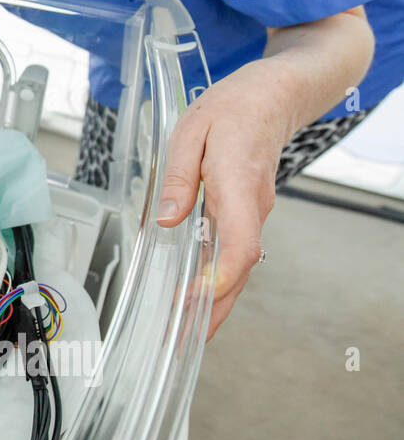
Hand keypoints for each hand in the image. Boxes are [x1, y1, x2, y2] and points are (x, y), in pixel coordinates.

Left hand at [154, 59, 293, 339]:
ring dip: (214, 302)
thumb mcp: (192, 131)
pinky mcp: (246, 212)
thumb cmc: (233, 108)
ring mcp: (253, 212)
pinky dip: (217, 280)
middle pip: (239, 269)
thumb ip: (178, 178)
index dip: (220, 278)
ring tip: (183, 335)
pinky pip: (234, 253)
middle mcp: (251, 206)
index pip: (240, 245)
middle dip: (213, 310)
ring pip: (237, 266)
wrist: (274, 95)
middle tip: (181, 344)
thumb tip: (164, 221)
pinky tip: (196, 299)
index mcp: (237, 185)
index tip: (194, 301)